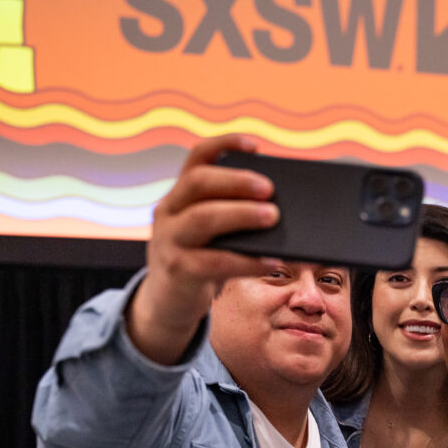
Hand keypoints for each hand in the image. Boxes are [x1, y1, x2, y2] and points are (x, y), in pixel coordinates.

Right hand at [127, 135, 279, 363]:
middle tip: (270, 189)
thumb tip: (281, 206)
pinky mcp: (178, 271)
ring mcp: (169, 241)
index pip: (197, 157)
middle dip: (236, 181)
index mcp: (179, 195)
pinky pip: (215, 262)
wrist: (166, 302)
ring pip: (203, 219)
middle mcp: (168, 211)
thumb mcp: (208, 232)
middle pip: (198, 183)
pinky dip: (247, 261)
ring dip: (242, 215)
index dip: (224, 144)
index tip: (255, 145)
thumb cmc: (200, 258)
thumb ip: (231, 214)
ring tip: (274, 217)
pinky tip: (271, 262)